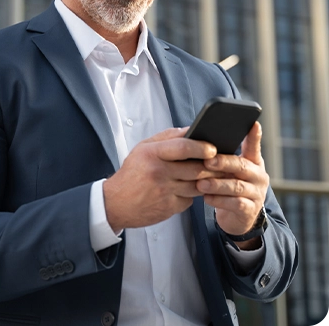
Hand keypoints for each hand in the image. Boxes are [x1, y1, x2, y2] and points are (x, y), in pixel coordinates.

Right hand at [103, 127, 221, 231]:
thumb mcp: (143, 148)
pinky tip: (191, 189)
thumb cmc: (132, 173)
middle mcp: (159, 172)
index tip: (213, 148)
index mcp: (152, 153)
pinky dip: (194, 194)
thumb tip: (191, 130)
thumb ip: (167, 137)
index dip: (202, 147)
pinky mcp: (169, 208)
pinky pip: (190, 199)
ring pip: (197, 185)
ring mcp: (165, 191)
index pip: (184, 147)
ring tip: (214, 175)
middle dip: (212, 166)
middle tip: (222, 163)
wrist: (115, 203)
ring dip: (208, 180)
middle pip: (196, 168)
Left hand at [196, 122, 268, 247]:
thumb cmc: (228, 185)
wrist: (237, 217)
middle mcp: (258, 176)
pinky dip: (219, 200)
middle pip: (242, 166)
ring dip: (217, 184)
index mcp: (253, 162)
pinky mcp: (250, 210)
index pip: (254, 146)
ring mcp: (256, 194)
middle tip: (208, 161)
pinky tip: (206, 197)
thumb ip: (223, 156)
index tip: (253, 123)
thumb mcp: (229, 170)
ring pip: (237, 186)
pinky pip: (235, 204)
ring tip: (200, 183)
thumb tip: (201, 141)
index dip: (254, 135)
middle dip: (224, 162)